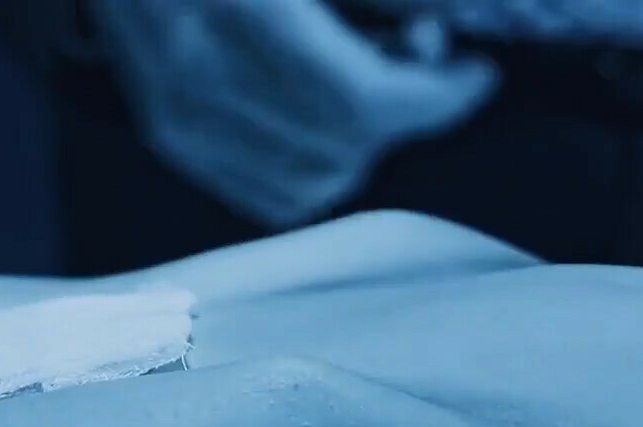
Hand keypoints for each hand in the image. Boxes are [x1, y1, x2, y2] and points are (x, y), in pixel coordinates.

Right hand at [93, 0, 498, 228]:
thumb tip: (426, 44)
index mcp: (243, 8)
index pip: (360, 99)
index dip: (435, 98)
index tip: (476, 74)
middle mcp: (200, 71)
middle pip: (340, 147)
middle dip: (407, 118)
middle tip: (427, 71)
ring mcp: (177, 111)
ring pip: (307, 184)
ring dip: (362, 149)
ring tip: (370, 92)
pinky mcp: (166, 131)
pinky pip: (262, 193)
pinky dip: (312, 172)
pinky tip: (325, 122)